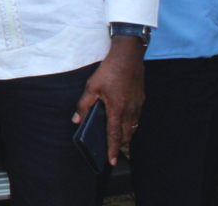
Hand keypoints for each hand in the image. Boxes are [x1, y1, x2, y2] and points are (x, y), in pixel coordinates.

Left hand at [72, 36, 145, 165]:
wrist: (128, 56)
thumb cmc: (109, 70)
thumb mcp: (92, 86)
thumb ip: (83, 105)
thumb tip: (76, 119)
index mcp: (117, 109)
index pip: (115, 135)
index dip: (112, 149)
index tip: (111, 161)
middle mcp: (130, 110)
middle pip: (126, 135)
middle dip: (118, 143)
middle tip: (110, 147)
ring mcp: (138, 105)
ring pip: (132, 127)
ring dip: (125, 133)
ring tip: (115, 135)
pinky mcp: (141, 99)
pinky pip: (136, 117)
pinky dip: (130, 123)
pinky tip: (122, 118)